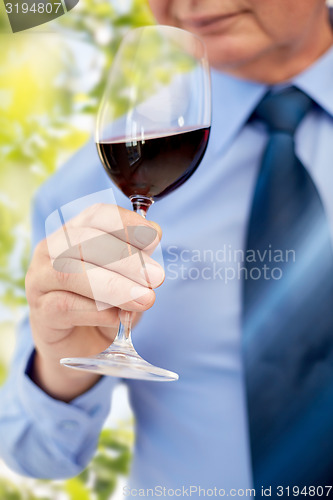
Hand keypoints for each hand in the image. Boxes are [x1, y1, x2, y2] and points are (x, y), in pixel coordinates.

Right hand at [25, 203, 163, 400]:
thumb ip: (137, 256)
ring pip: (70, 273)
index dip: (126, 224)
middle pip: (84, 242)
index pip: (97, 215)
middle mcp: (52, 249)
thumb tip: (152, 236)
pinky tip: (118, 317)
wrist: (82, 342)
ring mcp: (41, 279)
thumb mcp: (128, 277)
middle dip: (125, 259)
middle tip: (156, 277)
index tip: (154, 238)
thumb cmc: (105, 302)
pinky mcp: (40, 311)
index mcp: (76, 231)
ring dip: (113, 286)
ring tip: (144, 299)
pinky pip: (64, 305)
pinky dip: (96, 311)